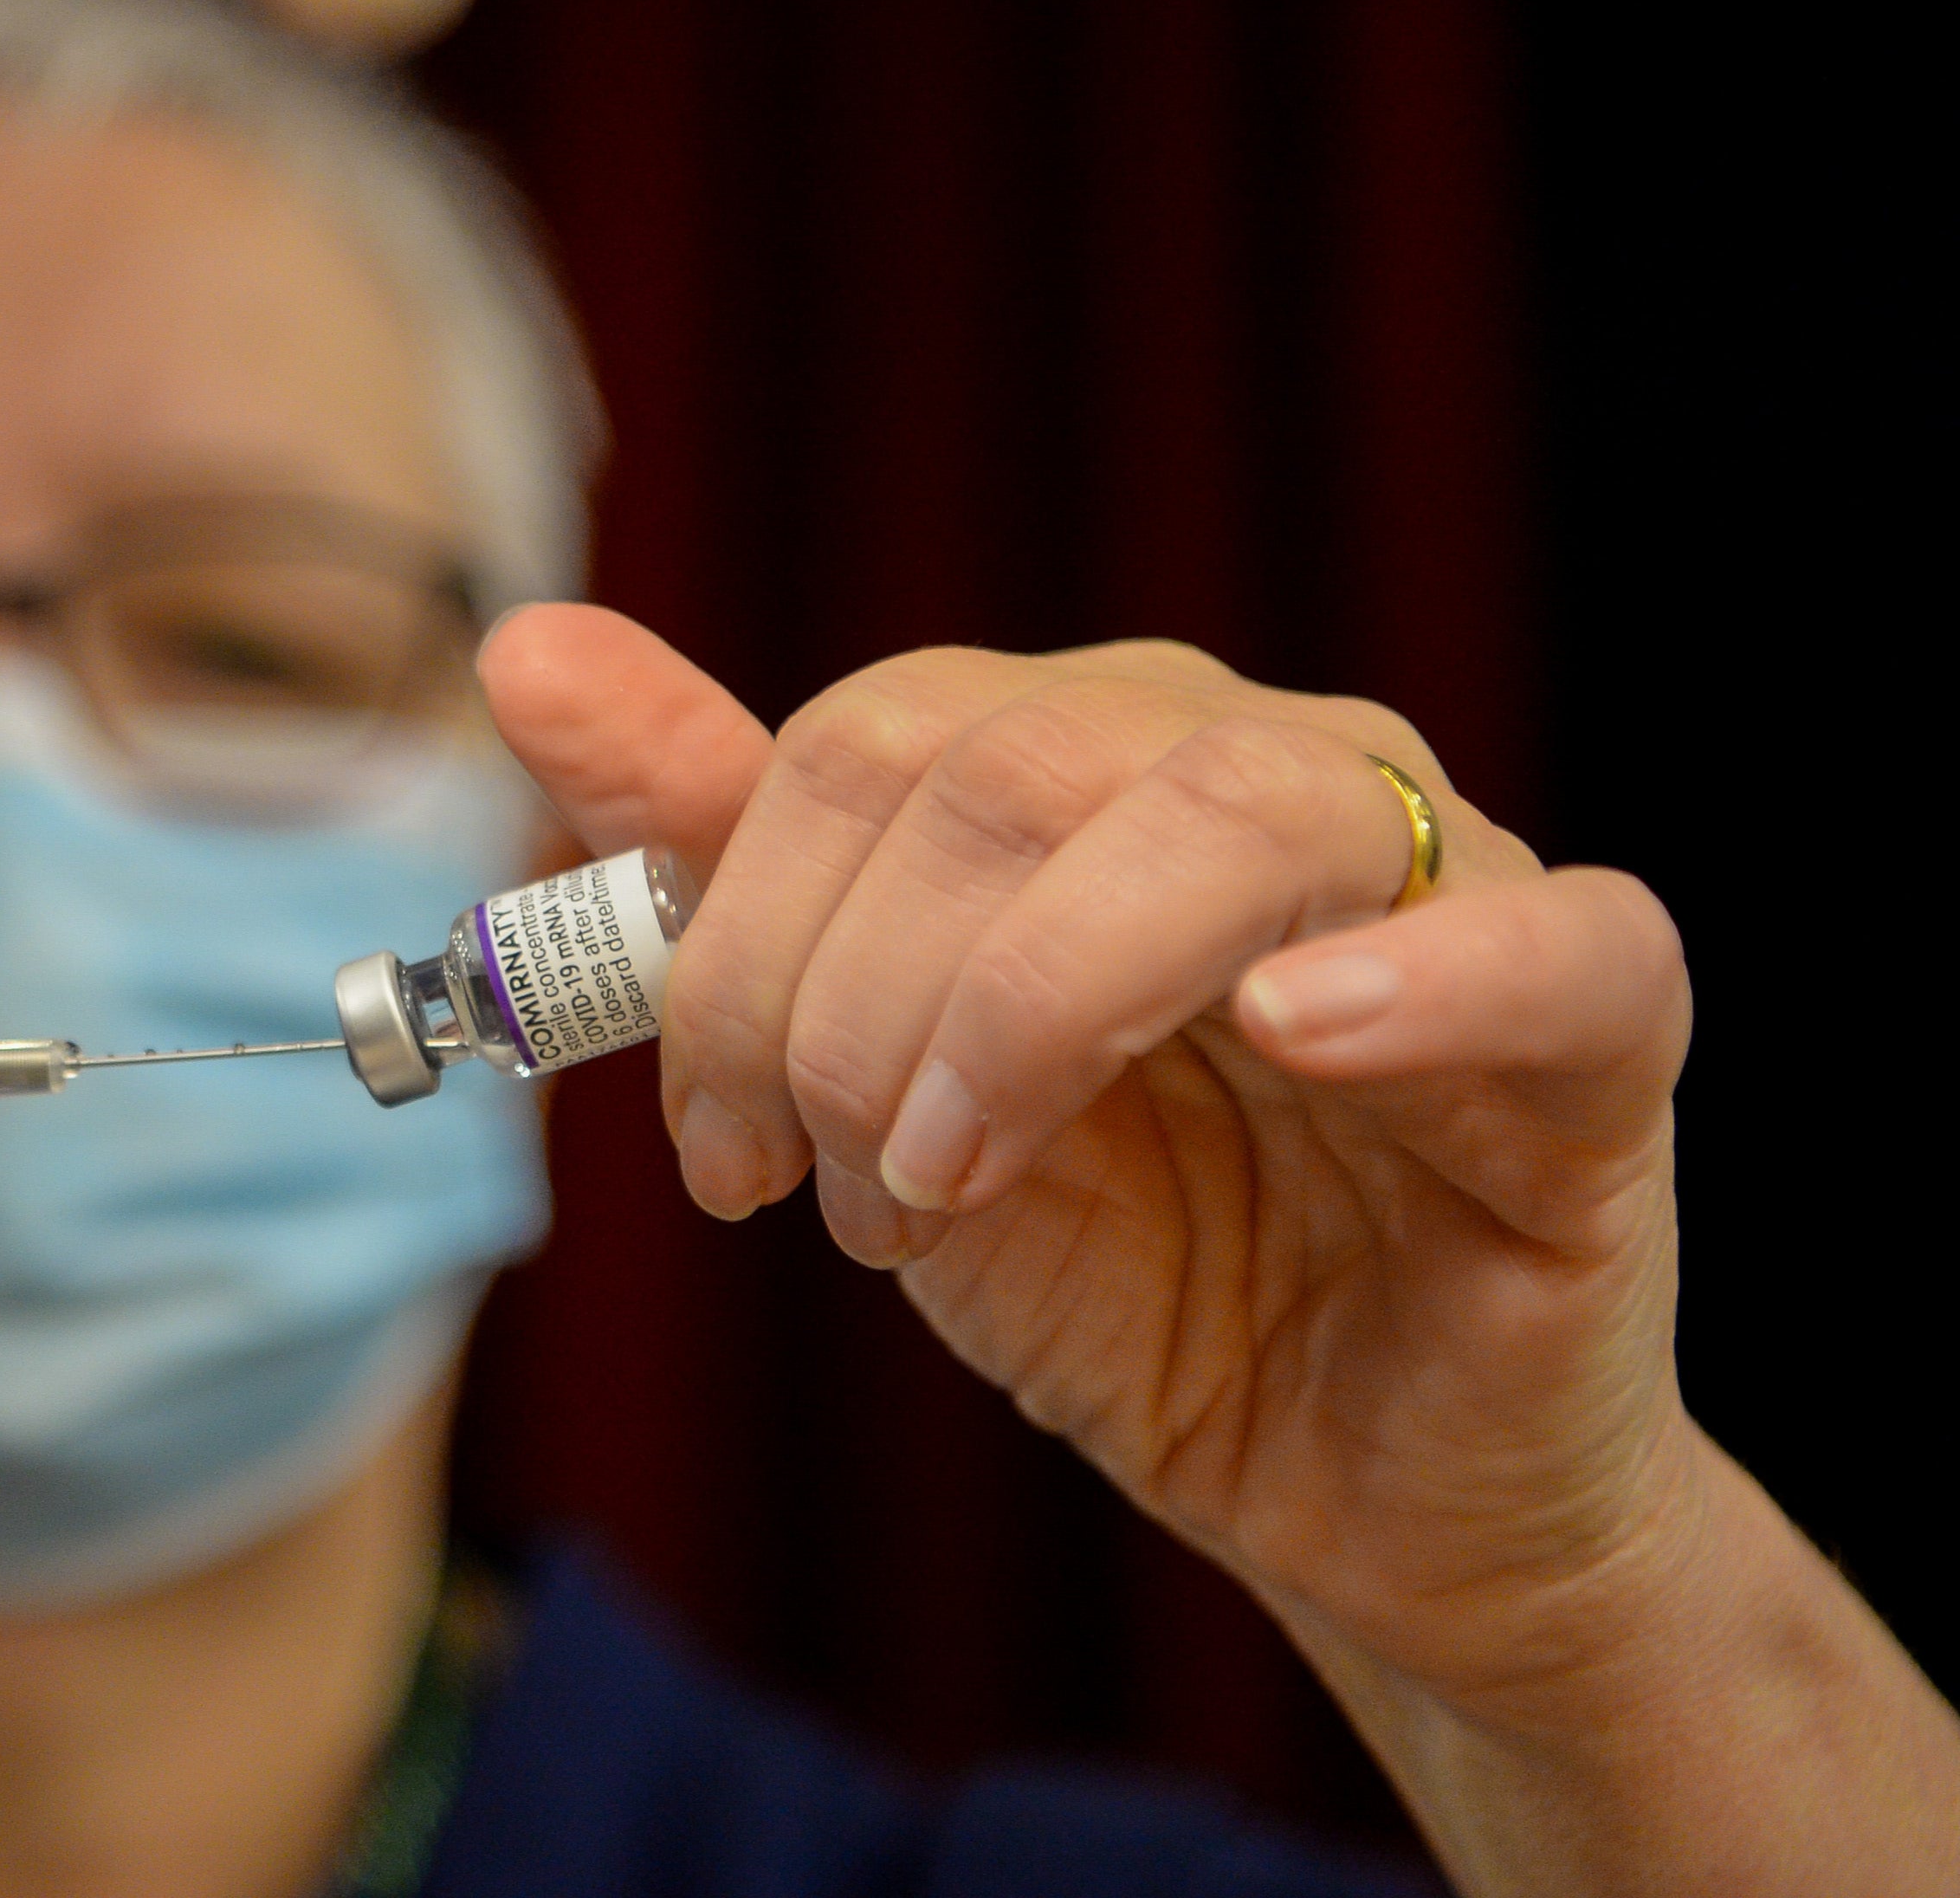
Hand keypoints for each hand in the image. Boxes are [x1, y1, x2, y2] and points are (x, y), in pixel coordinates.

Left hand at [483, 610, 1957, 1892]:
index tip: (712, 1147)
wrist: (1343, 1481)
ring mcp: (1443, 880)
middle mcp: (1255, 765)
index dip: (737, 940)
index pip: (863, 741)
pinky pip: (1557, 949)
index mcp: (1081, 755)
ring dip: (1035, 1008)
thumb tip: (529, 649)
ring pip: (1230, 819)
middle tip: (838, 1193)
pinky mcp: (1600, 1037)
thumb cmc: (1121, 1254)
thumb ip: (717, 849)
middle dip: (852, 1002)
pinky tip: (1298, 1034)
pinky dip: (1418, 977)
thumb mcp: (871, 1066)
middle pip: (1004, 768)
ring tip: (966, 1177)